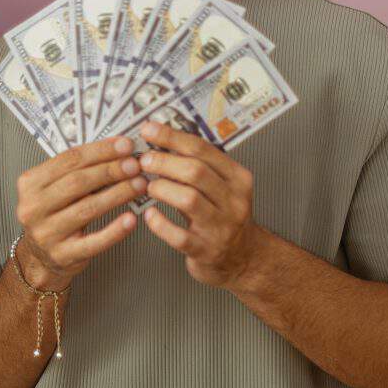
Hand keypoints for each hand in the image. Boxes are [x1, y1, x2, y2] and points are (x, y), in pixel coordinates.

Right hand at [13, 136, 146, 291]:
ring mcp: (46, 234)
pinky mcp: (62, 255)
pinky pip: (94, 242)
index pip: (68, 160)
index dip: (100, 150)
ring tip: (139, 185)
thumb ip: (77, 171)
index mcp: (30, 184)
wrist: (40, 257)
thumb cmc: (53, 215)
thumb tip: (117, 151)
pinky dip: (115, 230)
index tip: (124, 145)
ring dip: (118, 194)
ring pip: (88, 209)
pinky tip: (132, 219)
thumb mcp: (54, 189)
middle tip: (135, 164)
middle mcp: (33, 208)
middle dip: (111, 170)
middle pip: (78, 182)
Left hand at [138, 121, 261, 289]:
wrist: (243, 258)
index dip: (172, 137)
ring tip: (149, 186)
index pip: (203, 149)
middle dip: (164, 162)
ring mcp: (221, 227)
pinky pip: (179, 236)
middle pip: (196, 172)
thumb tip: (162, 139)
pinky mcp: (206, 251)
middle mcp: (233, 201)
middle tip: (144, 160)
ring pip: (188, 200)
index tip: (149, 130)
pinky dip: (160, 224)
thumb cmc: (224, 216)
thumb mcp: (222, 186)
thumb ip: (199, 165)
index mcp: (237, 178)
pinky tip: (150, 215)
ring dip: (162, 188)